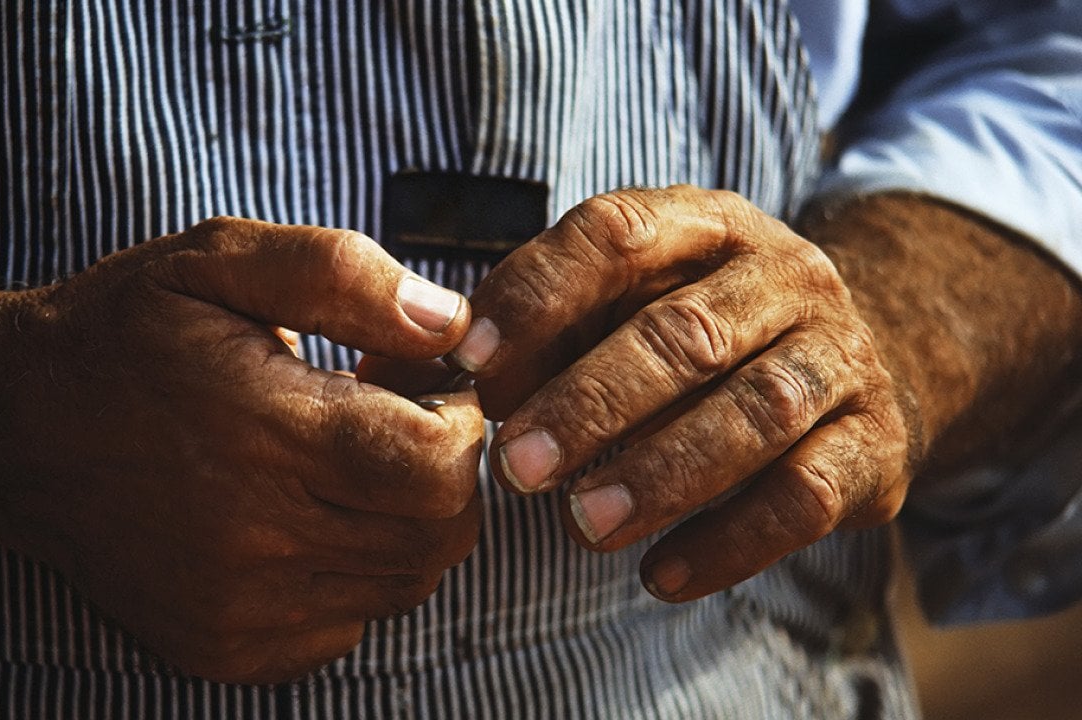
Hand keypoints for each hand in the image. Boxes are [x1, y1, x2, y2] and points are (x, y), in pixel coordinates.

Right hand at [0, 217, 482, 682]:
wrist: (10, 429)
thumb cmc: (124, 334)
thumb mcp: (220, 260)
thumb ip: (343, 275)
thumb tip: (453, 325)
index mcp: (268, 433)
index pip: (439, 468)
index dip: (463, 424)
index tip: (430, 389)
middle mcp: (257, 538)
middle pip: (438, 536)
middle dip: (446, 474)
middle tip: (397, 423)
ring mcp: (240, 608)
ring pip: (403, 584)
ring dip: (405, 523)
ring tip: (346, 465)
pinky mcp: (224, 648)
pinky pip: (347, 625)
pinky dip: (354, 575)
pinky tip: (305, 518)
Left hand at [449, 186, 910, 601]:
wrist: (852, 360)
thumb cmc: (700, 333)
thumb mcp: (628, 302)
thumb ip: (549, 330)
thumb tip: (463, 380)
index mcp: (706, 224)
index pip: (617, 234)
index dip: (539, 294)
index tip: (470, 360)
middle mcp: (784, 276)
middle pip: (687, 334)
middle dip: (591, 403)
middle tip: (515, 466)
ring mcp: (840, 356)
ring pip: (756, 413)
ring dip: (661, 474)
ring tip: (582, 525)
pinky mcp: (876, 443)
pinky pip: (806, 496)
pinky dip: (728, 540)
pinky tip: (658, 576)